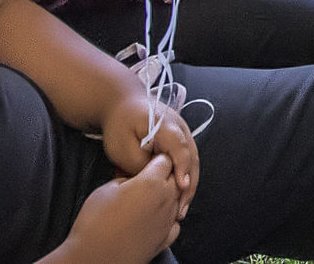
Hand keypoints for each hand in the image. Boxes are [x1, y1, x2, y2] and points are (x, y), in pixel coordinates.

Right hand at [57, 154, 181, 263]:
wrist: (94, 259)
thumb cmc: (95, 223)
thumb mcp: (106, 189)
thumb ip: (127, 178)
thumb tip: (135, 178)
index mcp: (152, 183)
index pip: (166, 160)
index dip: (156, 158)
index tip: (147, 161)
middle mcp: (165, 200)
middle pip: (176, 178)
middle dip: (164, 175)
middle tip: (146, 178)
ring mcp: (168, 221)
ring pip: (177, 199)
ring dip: (167, 196)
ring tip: (147, 199)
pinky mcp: (166, 239)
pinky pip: (174, 222)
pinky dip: (167, 217)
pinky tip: (152, 218)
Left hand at [100, 90, 198, 214]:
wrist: (122, 102)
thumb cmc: (120, 124)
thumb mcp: (122, 146)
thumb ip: (139, 164)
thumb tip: (154, 182)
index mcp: (166, 125)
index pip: (179, 148)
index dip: (182, 168)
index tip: (182, 187)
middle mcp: (181, 127)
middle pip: (192, 158)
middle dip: (189, 186)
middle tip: (180, 211)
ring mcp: (183, 132)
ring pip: (192, 161)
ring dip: (189, 185)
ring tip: (181, 209)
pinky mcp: (180, 139)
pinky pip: (187, 160)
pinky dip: (185, 178)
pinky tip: (179, 195)